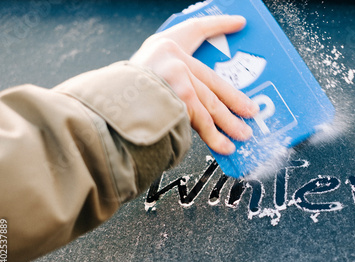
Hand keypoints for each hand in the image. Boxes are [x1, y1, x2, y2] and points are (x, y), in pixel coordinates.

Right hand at [130, 15, 258, 154]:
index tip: (238, 22)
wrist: (104, 112)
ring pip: (210, 102)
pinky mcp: (178, 96)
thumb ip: (168, 82)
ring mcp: (175, 76)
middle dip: (234, 99)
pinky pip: (201, 120)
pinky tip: (225, 146)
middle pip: (211, 79)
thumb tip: (199, 106)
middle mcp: (170, 58)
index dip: (219, 25)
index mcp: (162, 46)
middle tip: (250, 111)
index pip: (196, 29)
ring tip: (243, 134)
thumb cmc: (120, 98)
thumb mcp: (142, 78)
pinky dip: (215, 136)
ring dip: (229, 122)